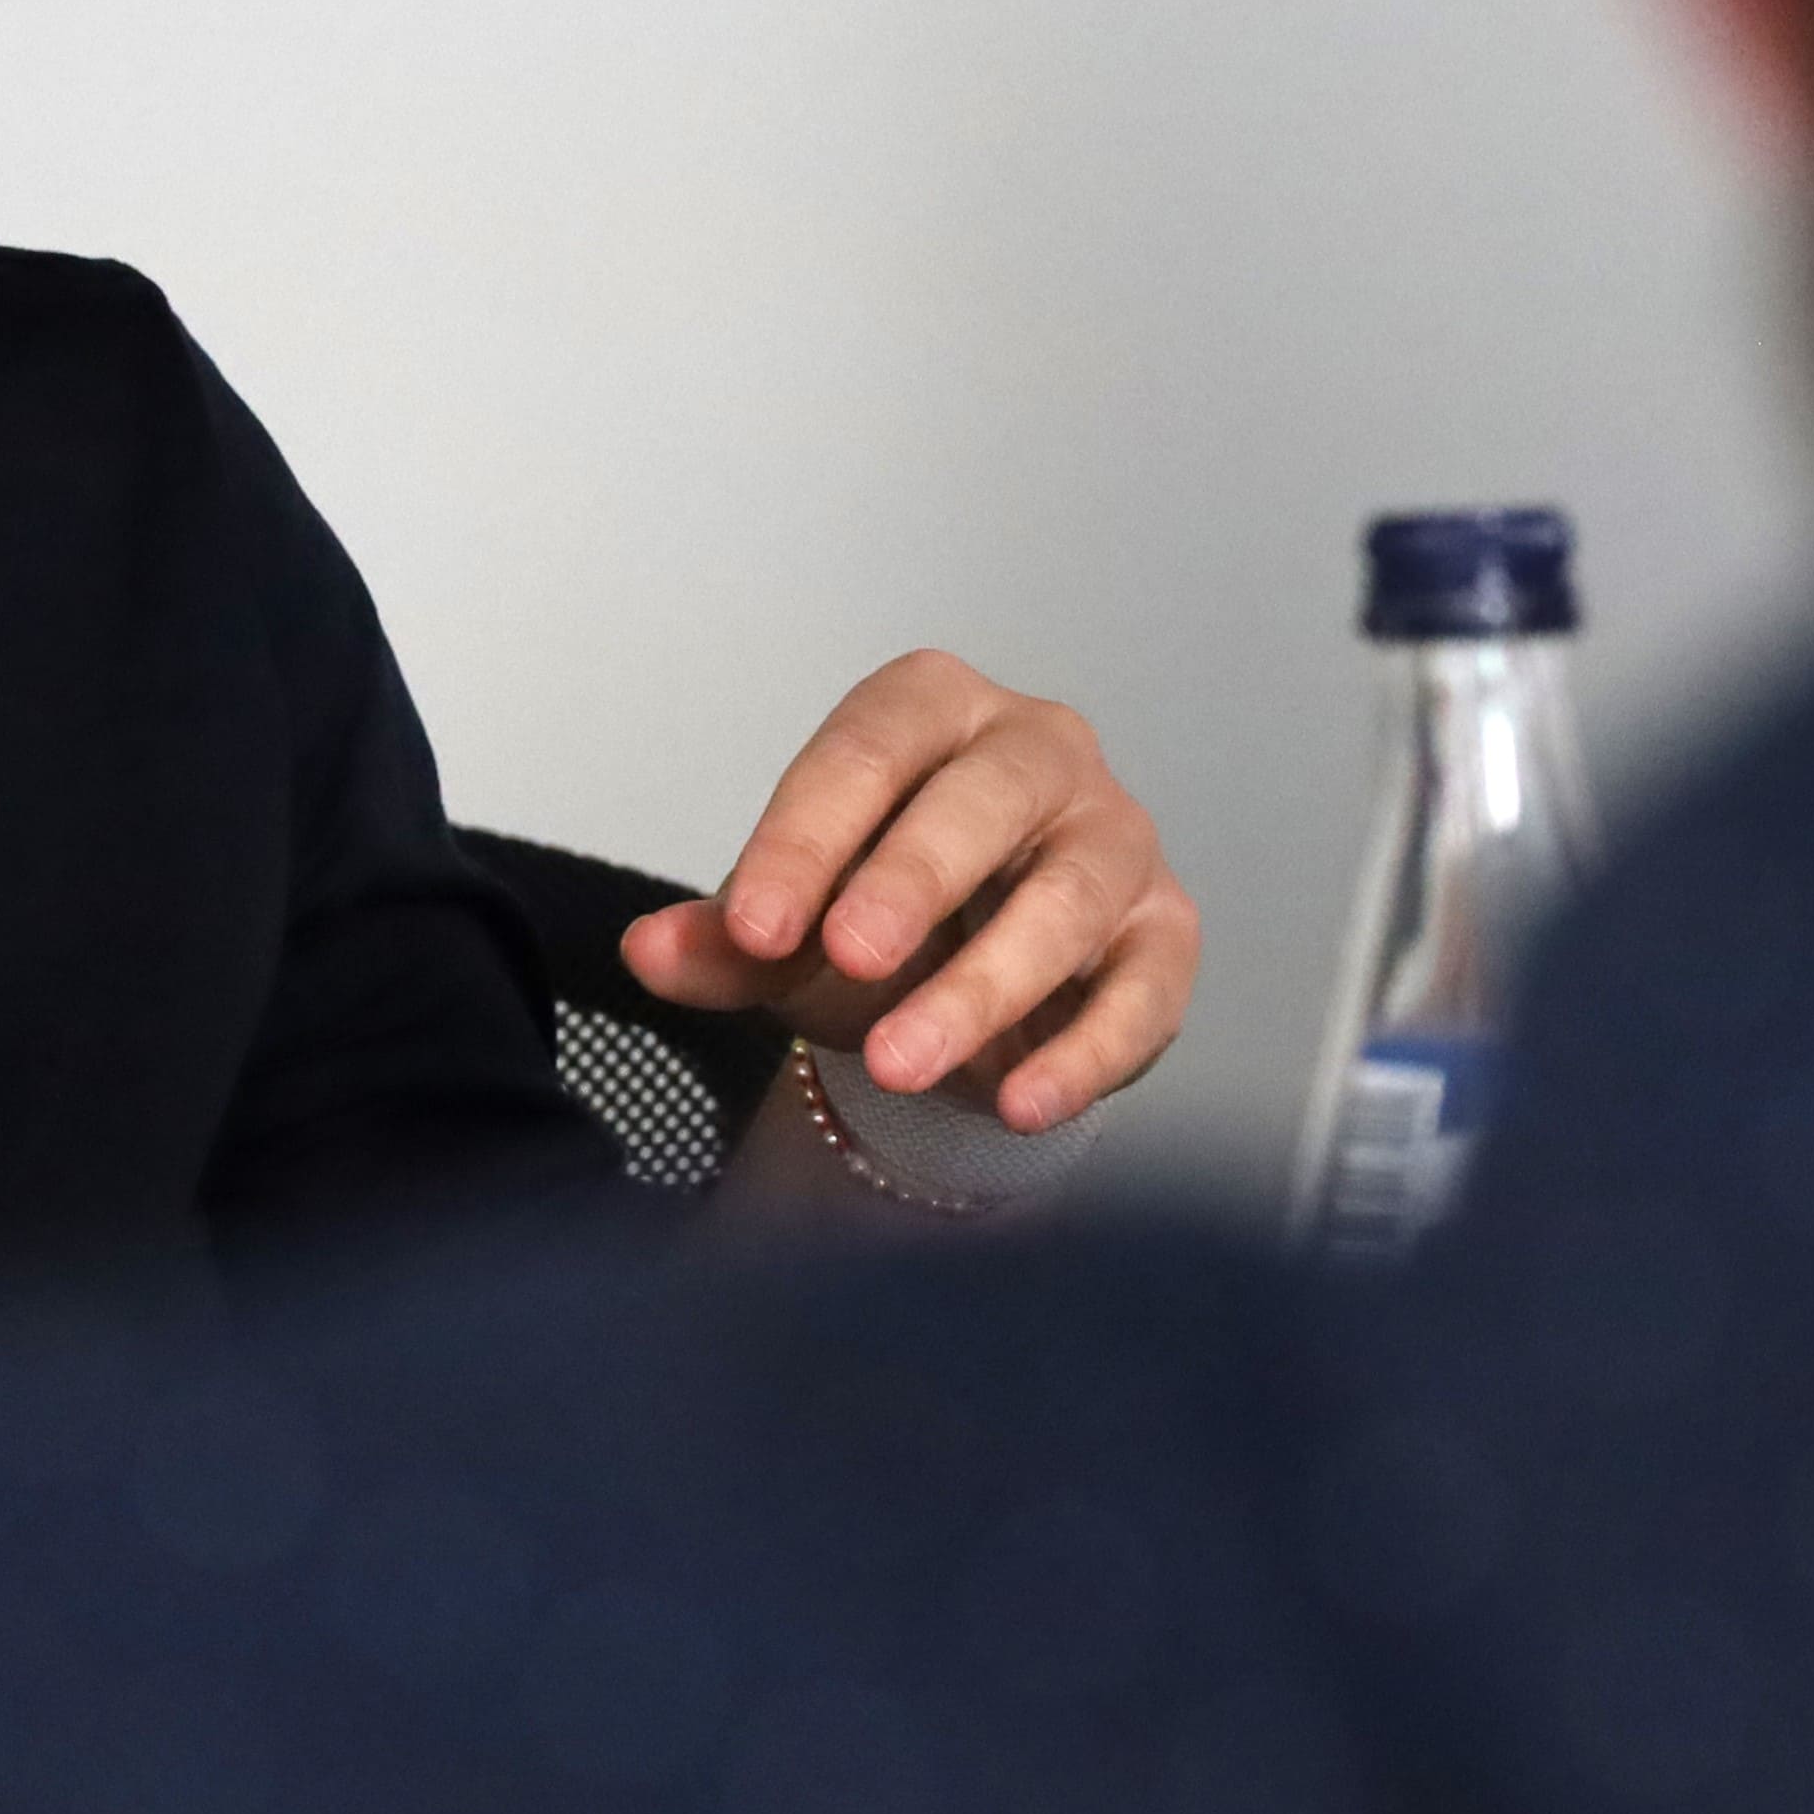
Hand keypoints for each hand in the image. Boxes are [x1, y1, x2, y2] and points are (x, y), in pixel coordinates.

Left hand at [618, 651, 1199, 1132]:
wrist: (974, 989)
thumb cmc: (881, 922)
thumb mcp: (790, 932)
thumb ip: (723, 940)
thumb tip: (648, 951)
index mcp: (933, 711)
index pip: (870, 748)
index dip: (808, 835)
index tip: (750, 925)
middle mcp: (1038, 752)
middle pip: (986, 797)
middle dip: (912, 878)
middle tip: (846, 956)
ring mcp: (1115, 838)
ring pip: (1068, 897)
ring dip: (984, 985)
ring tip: (903, 1061)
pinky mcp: (1164, 934)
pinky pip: (1141, 988)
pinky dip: (1082, 1051)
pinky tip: (1020, 1102)